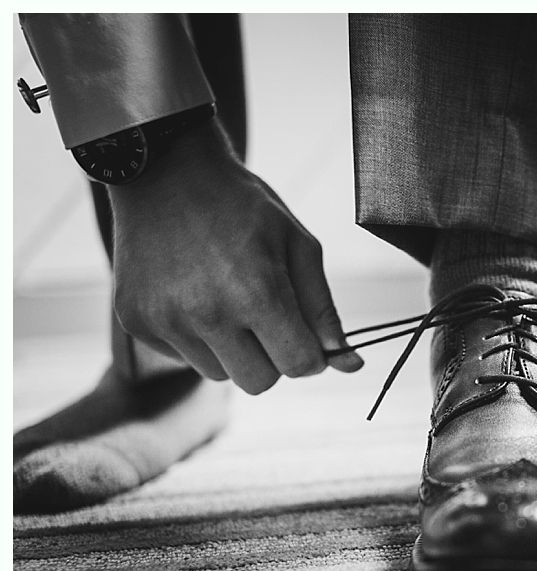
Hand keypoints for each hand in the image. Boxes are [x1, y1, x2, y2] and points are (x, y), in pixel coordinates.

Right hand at [109, 121, 362, 394]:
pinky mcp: (135, 322)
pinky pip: (183, 357)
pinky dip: (196, 338)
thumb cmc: (243, 207)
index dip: (310, 356)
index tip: (305, 335)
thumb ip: (323, 310)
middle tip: (265, 315)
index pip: (299, 366)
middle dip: (272, 358)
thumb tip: (351, 365)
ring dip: (232, 350)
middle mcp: (207, 314)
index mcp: (256, 293)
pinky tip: (192, 294)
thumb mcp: (298, 245)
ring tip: (224, 298)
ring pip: (219, 374)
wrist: (165, 172)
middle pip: (259, 382)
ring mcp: (165, 321)